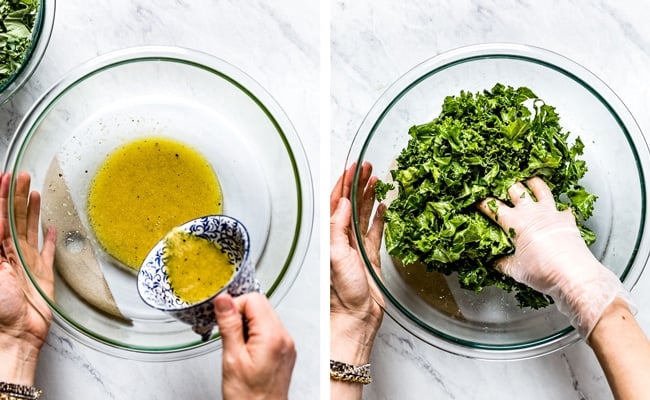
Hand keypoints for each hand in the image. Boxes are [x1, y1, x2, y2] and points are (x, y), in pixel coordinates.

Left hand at [0, 172, 55, 384]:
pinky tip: (50, 228)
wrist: (13, 335)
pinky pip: (47, 251)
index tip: (4, 177)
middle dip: (16, 196)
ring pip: (29, 229)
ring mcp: (26, 263)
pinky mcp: (43, 274)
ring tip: (34, 192)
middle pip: (13, 218)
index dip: (0, 196)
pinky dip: (49, 239)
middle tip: (22, 176)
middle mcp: (8, 254)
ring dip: (31, 210)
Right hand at [214, 293, 295, 399]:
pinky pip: (269, 331)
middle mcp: (284, 338)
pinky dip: (255, 335)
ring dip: (247, 326)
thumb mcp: (232, 358)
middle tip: (230, 336)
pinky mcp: (284, 351)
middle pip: (261, 306)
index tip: (224, 320)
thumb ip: (229, 325)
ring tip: (238, 348)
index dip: (235, 306)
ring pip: (264, 317)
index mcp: (272, 336)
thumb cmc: (249, 397)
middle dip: (241, 315)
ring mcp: (286, 345)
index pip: (254, 299)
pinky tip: (247, 352)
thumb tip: (224, 300)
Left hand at [330, 162, 384, 365]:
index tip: (352, 167)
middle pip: (351, 204)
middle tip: (367, 166)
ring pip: (363, 214)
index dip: (344, 183)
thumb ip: (338, 228)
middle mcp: (343, 238)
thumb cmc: (342, 293)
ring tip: (376, 178)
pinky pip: (375, 230)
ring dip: (369, 196)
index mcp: (332, 236)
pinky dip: (379, 217)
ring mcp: (357, 246)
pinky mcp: (370, 256)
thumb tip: (344, 204)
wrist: (356, 317)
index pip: (337, 202)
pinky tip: (383, 206)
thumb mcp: (336, 256)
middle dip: (358, 183)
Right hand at [478, 176, 631, 337]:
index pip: (492, 206)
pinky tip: (557, 209)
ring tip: (527, 181)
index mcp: (514, 222)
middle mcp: (531, 212)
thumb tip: (493, 262)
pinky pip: (562, 207)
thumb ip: (502, 263)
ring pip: (539, 188)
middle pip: (515, 189)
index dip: (482, 203)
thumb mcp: (516, 270)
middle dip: (505, 186)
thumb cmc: (542, 271)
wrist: (573, 275)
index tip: (476, 202)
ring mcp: (551, 212)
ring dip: (532, 183)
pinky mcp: (566, 218)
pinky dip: (558, 206)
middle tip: (500, 187)